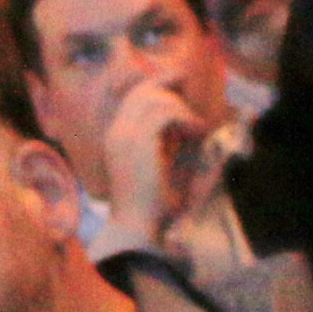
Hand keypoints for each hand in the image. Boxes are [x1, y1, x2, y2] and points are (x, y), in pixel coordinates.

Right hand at [95, 80, 222, 236]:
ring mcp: (125, 135)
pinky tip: (196, 131)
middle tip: (190, 86)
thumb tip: (183, 124)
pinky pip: (163, 112)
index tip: (179, 86)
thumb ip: (163, 144)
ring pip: (154, 98)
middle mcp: (117, 132)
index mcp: (116, 138)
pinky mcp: (139, 141)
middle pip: (142, 91)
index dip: (157, 87)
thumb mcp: (155, 167)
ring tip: (195, 126)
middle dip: (168, 84)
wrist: (135, 227)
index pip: (133, 99)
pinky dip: (183, 117)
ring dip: (180, 107)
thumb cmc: (148, 206)